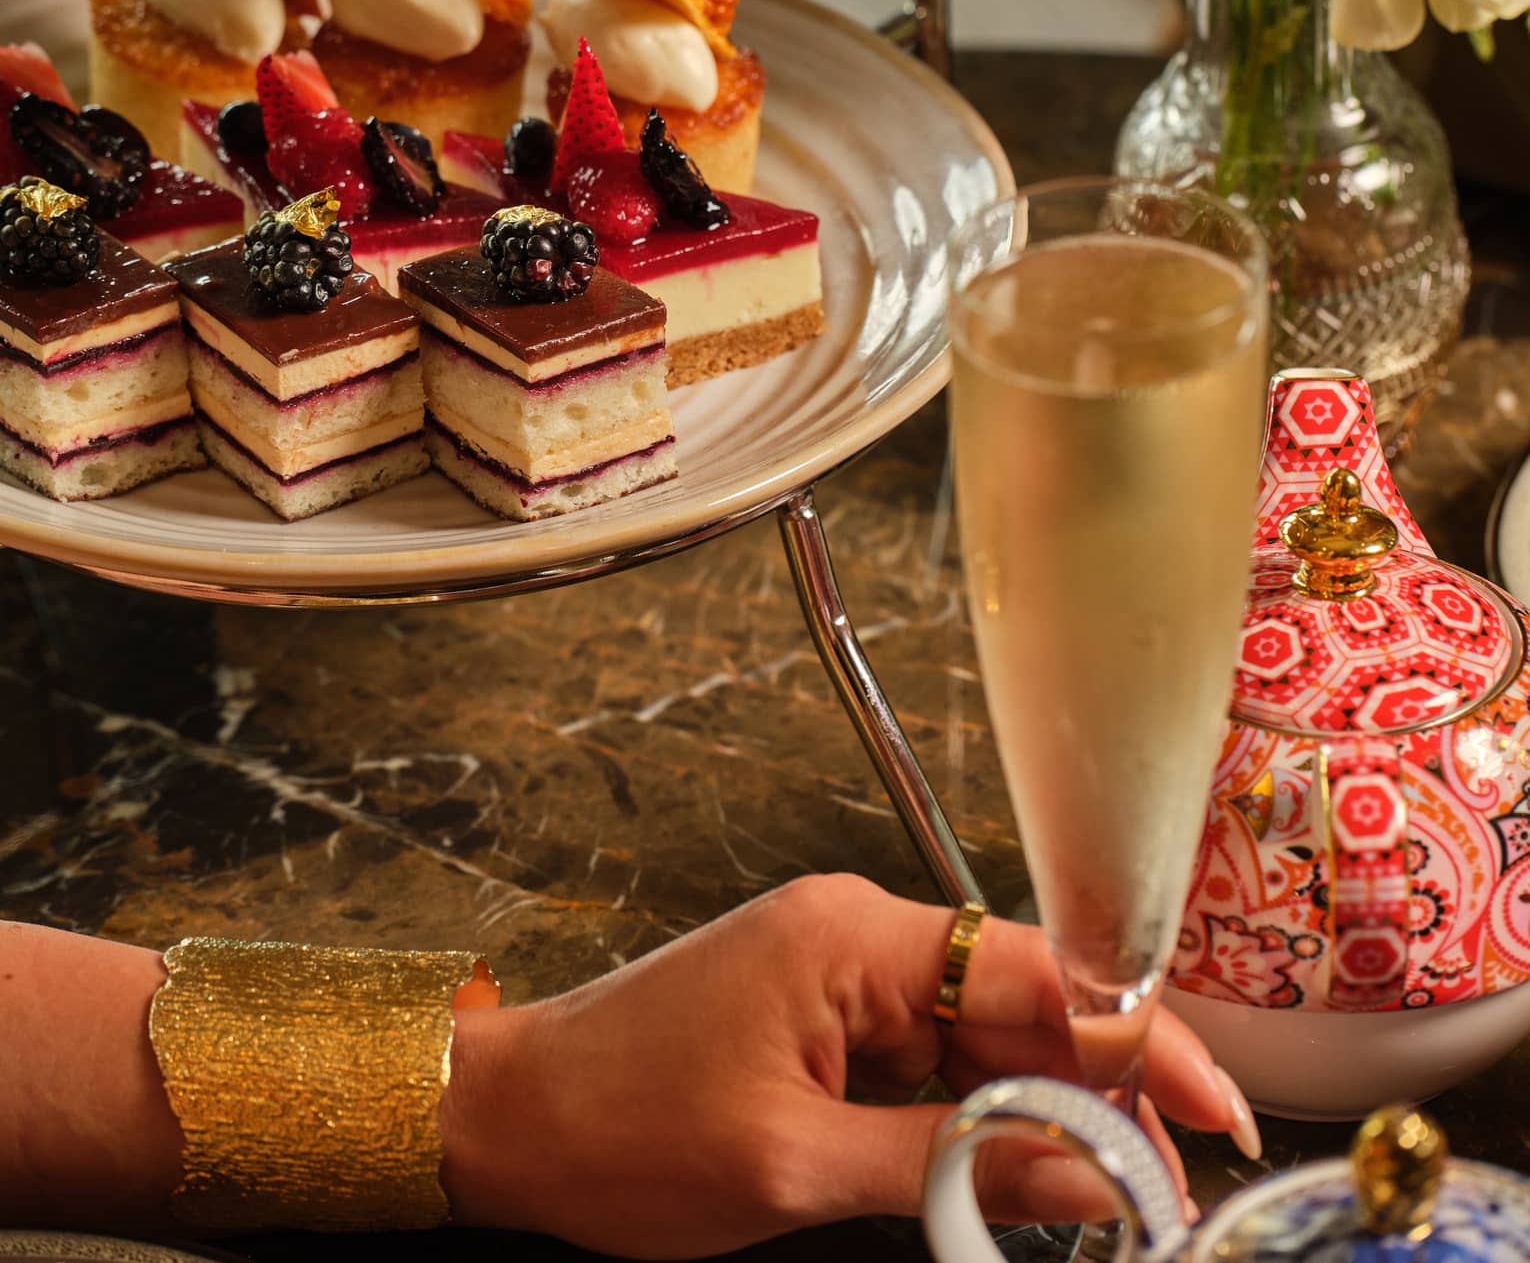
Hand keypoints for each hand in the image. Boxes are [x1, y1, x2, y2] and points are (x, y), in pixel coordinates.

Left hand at [441, 874, 1251, 1257]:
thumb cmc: (620, 1127)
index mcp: (855, 938)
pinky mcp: (824, 1013)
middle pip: (1023, 1004)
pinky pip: (930, 1058)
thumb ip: (955, 1160)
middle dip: (1094, 1096)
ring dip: (1037, 1114)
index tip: (1214, 1112)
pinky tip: (1004, 1172)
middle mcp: (859, 934)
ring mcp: (841, 972)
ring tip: (1094, 1201)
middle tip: (1154, 1195)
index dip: (1139, 1040)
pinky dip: (974, 1116)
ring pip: (983, 1038)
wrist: (509, 1117)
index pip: (1039, 971)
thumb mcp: (797, 1164)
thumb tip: (1092, 1174)